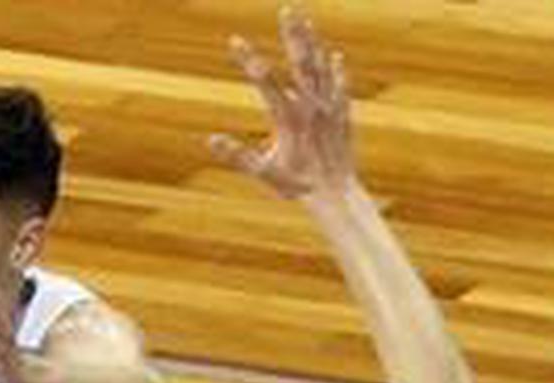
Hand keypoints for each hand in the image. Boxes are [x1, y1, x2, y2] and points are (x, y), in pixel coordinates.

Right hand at [211, 7, 356, 202]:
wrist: (336, 193)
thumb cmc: (297, 186)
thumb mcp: (263, 173)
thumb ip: (237, 155)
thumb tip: (210, 140)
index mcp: (289, 117)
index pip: (264, 80)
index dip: (247, 59)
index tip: (233, 40)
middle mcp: (311, 105)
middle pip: (301, 61)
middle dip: (292, 34)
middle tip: (287, 10)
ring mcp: (329, 107)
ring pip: (321, 67)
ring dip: (313, 43)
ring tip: (305, 23)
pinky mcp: (343, 115)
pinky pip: (340, 85)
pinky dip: (336, 70)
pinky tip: (334, 57)